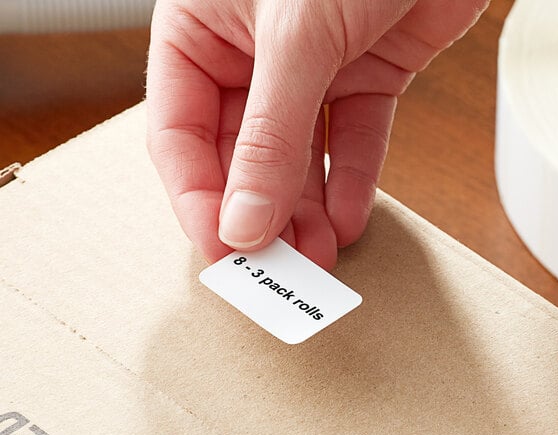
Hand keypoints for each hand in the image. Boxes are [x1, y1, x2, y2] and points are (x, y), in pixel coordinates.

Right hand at [146, 0, 487, 268]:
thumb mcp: (296, 35)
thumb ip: (268, 135)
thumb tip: (244, 221)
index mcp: (200, 31)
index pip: (180, 135)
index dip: (199, 200)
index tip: (225, 251)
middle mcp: (249, 54)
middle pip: (241, 156)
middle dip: (261, 215)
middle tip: (278, 267)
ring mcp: (310, 67)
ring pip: (297, 158)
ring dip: (307, 211)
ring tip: (318, 257)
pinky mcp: (365, 72)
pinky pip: (352, 138)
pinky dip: (353, 181)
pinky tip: (350, 221)